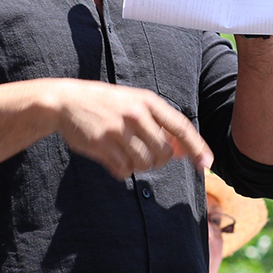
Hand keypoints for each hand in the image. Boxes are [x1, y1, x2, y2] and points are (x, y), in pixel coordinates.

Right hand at [48, 79, 211, 179]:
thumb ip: (159, 123)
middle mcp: (135, 114)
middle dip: (159, 160)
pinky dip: (123, 171)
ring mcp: (118, 130)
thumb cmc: (106, 104)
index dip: (197, 147)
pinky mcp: (102, 145)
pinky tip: (114, 160)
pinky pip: (124, 170)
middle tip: (145, 154)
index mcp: (147, 101)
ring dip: (140, 166)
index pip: (181, 127)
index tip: (207, 164)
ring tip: (127, 154)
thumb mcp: (134, 103)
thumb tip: (183, 152)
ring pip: (145, 164)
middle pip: (164, 153)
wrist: (66, 101)